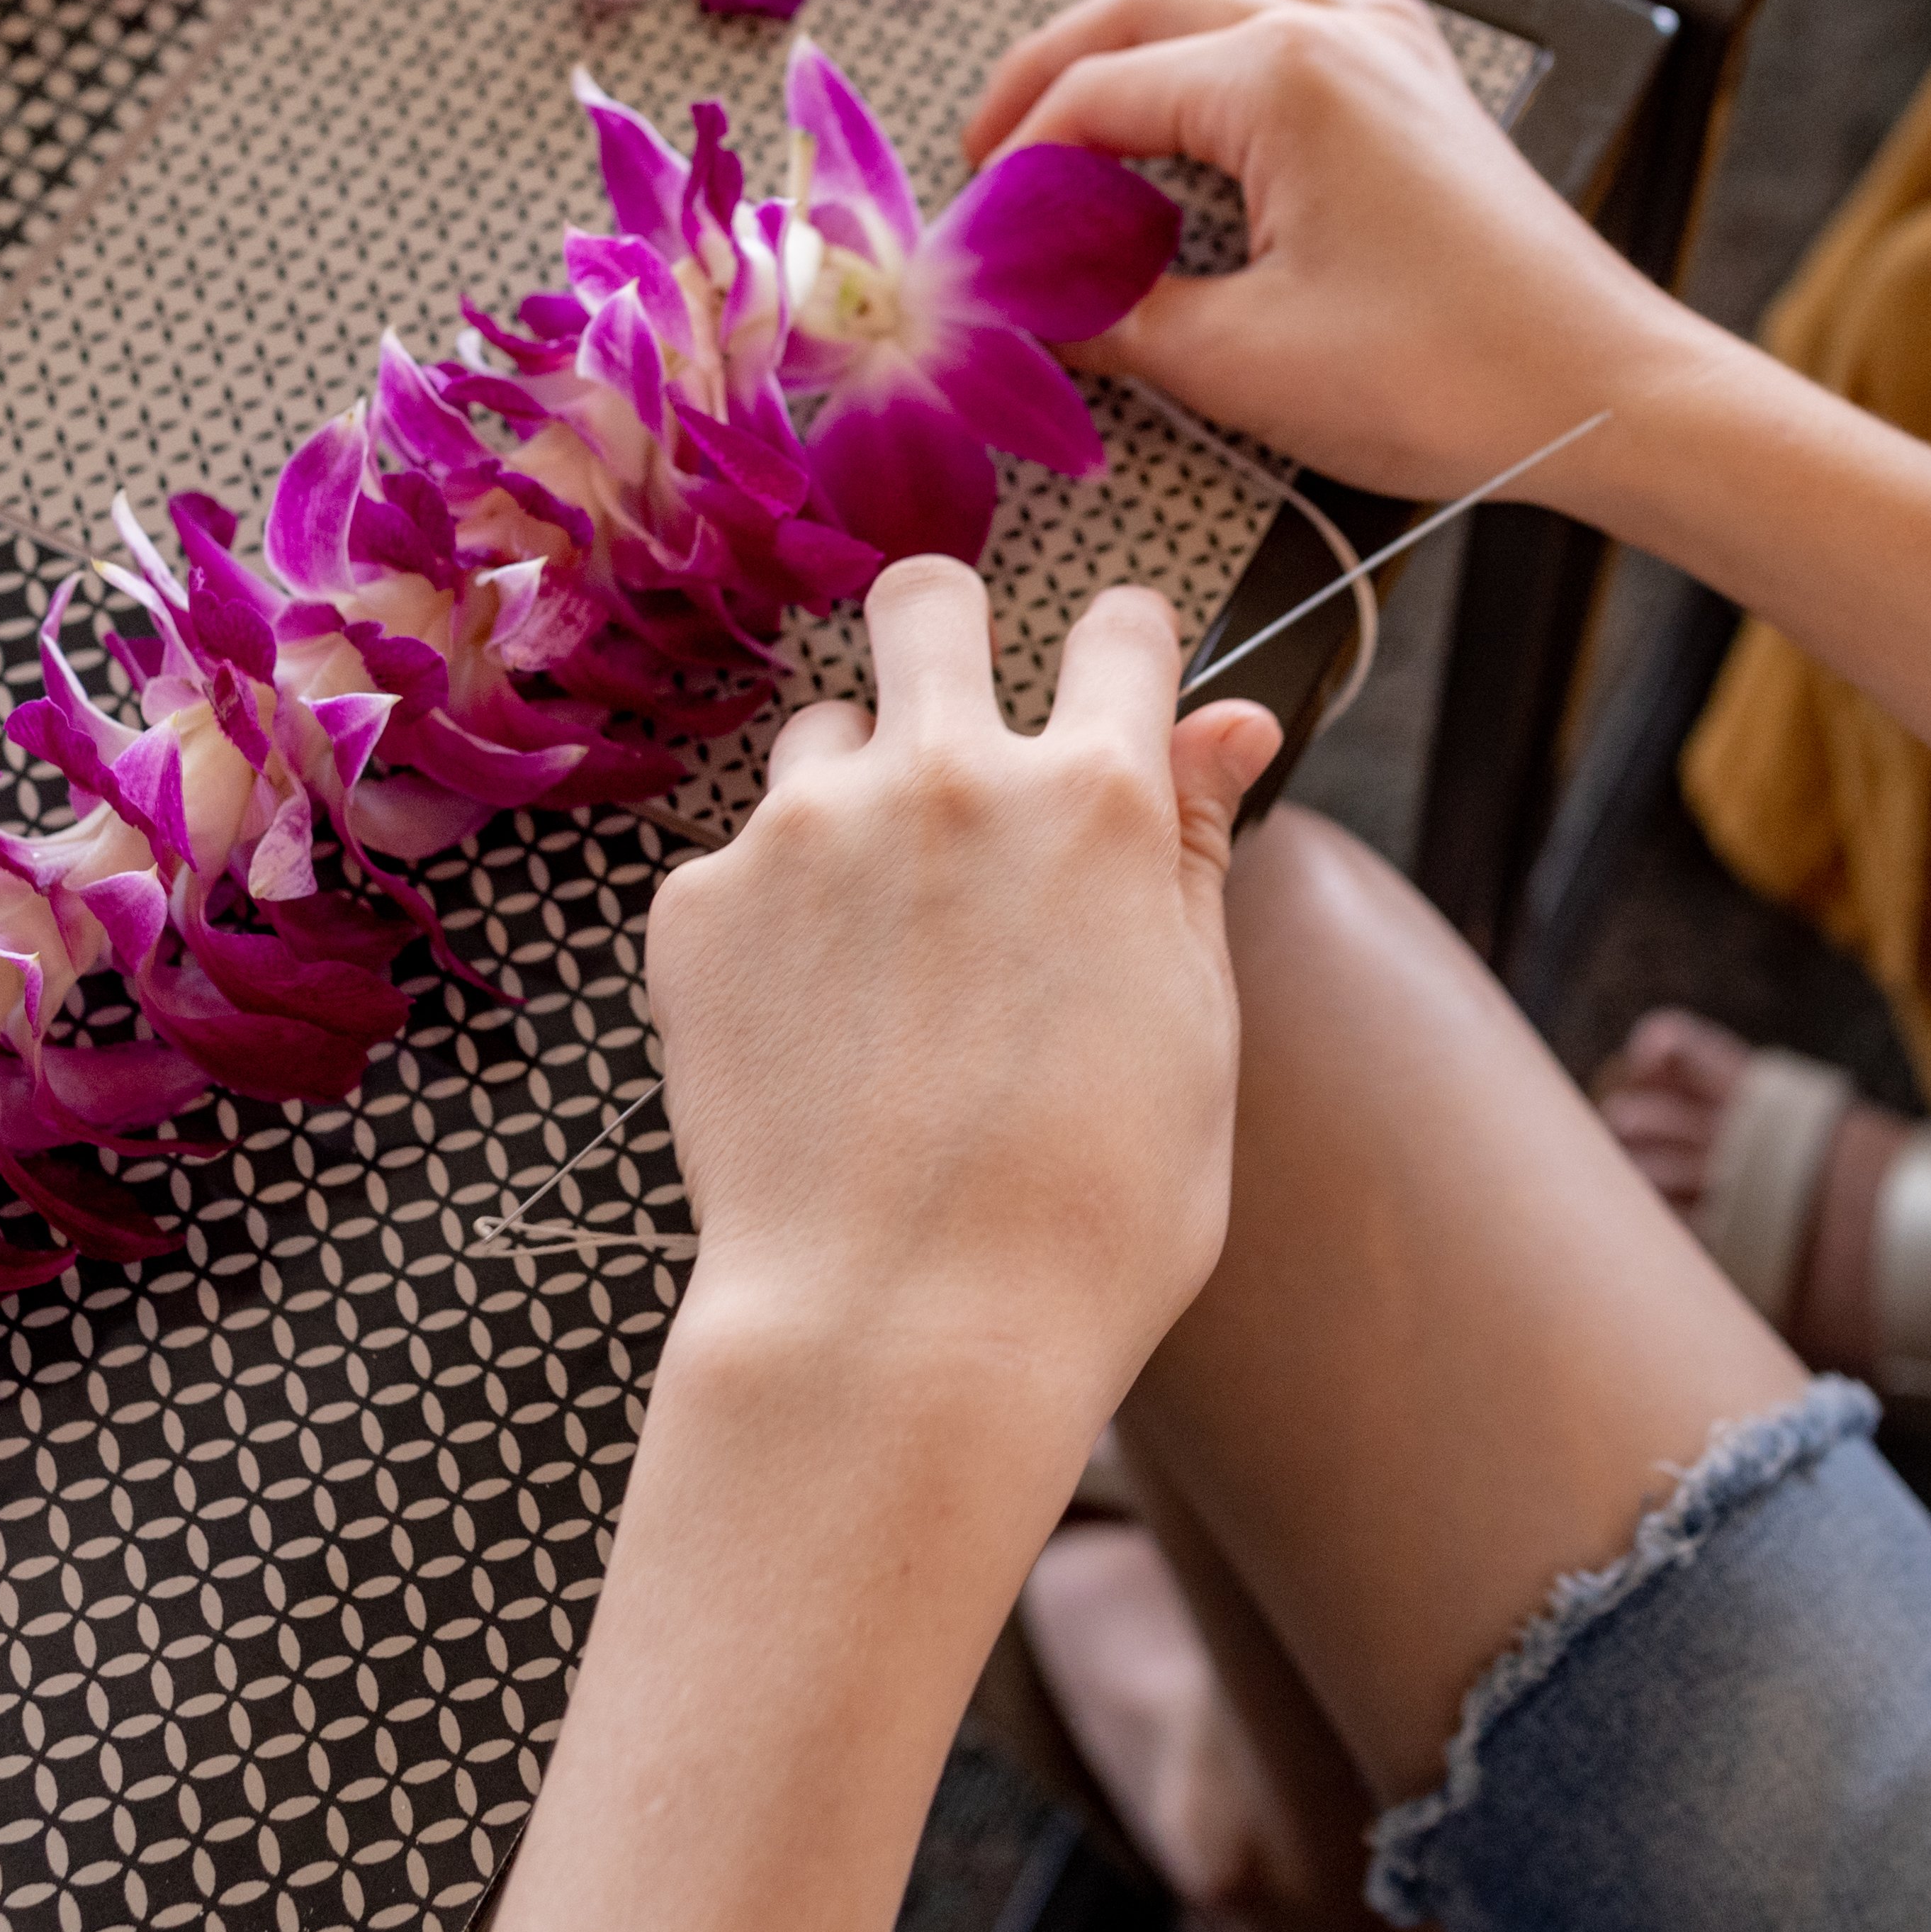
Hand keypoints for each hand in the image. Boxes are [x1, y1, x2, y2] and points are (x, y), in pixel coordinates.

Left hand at [644, 564, 1278, 1408]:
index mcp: (1093, 803)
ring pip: (822, 732)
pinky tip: (809, 1030)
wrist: (903, 1331)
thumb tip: (1232, 719)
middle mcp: (945, 779)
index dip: (1127, 656)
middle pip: (928, 600)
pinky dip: (771, 920)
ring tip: (882, 938)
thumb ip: (1192, 853)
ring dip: (854, 791)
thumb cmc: (1089, 1212)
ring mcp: (805, 834)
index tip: (1114, 700)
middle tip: (960, 743)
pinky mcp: (698, 907)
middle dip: (948, 638)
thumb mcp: (1192, 1027)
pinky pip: (739, 863)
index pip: (1122, 630)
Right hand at [964, 0, 1719, 502]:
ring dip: (1137, 31)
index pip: (1099, 91)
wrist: (1608, 394)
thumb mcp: (1243, 362)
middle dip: (1053, 68)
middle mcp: (1340, 32)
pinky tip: (1199, 106)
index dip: (1019, 165)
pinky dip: (1223, 40)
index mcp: (1285, 75)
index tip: (978, 234)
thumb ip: (1115, 318)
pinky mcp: (1423, 89)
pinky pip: (1299, 16)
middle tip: (991, 153)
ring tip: (1074, 108)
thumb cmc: (1458, 375)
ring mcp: (1391, 50)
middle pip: (1147, 0)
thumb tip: (1035, 305)